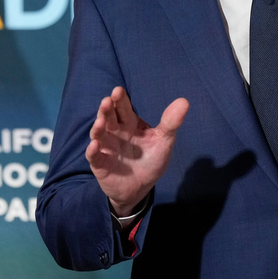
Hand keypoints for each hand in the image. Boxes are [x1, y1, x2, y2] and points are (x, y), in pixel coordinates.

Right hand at [85, 87, 188, 215]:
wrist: (141, 188)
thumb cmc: (150, 160)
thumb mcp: (163, 141)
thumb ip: (171, 122)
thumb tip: (184, 101)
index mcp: (129, 123)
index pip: (123, 108)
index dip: (120, 99)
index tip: (118, 90)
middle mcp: (115, 132)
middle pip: (109, 117)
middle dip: (107, 109)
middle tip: (107, 101)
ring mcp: (106, 147)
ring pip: (98, 134)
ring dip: (98, 127)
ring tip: (100, 122)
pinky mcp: (100, 164)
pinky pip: (94, 156)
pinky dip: (92, 151)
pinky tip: (94, 145)